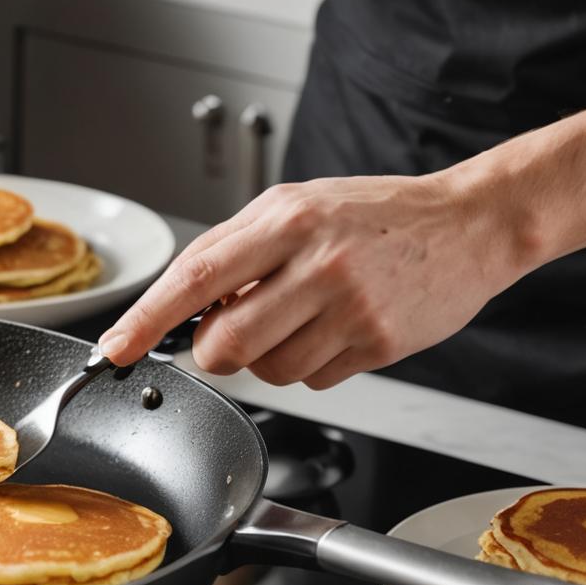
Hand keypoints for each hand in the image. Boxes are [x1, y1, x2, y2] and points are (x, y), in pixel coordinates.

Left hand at [97, 172, 528, 387]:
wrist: (469, 224)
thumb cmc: (374, 213)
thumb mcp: (295, 204)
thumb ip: (234, 247)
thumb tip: (179, 301)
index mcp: (287, 221)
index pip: (196, 278)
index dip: (147, 320)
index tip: (115, 348)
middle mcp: (318, 265)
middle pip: (225, 343)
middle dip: (213, 349)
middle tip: (229, 329)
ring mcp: (351, 310)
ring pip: (267, 371)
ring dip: (266, 356)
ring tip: (300, 315)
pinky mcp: (378, 345)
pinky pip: (313, 380)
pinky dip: (308, 363)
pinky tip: (335, 327)